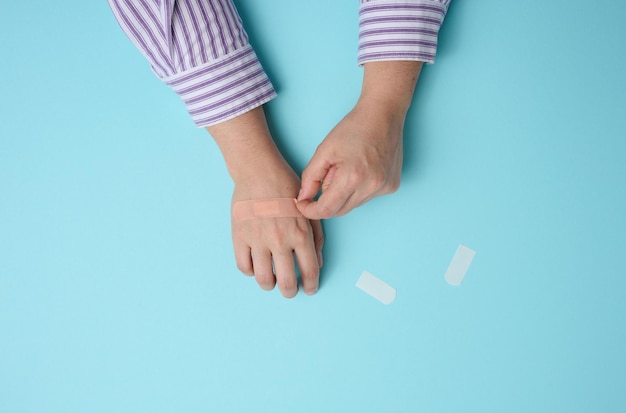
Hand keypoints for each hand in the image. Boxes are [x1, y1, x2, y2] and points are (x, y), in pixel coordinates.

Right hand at [230, 168, 323, 297]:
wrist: (259, 171)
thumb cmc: (287, 188)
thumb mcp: (308, 211)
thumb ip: (316, 239)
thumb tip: (316, 264)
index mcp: (300, 234)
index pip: (309, 271)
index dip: (311, 285)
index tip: (309, 289)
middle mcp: (280, 241)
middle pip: (286, 282)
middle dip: (290, 291)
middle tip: (290, 290)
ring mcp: (258, 240)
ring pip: (263, 279)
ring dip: (270, 285)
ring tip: (272, 280)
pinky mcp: (240, 237)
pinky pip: (244, 266)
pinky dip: (250, 272)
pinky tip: (256, 266)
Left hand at [297, 61, 421, 218]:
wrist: (383, 114)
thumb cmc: (353, 128)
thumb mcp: (324, 150)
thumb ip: (310, 177)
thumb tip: (302, 199)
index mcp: (352, 177)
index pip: (326, 210)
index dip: (310, 210)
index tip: (303, 204)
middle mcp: (371, 187)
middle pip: (339, 210)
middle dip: (327, 199)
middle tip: (329, 174)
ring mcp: (384, 188)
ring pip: (353, 205)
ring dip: (344, 194)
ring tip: (348, 168)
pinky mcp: (392, 186)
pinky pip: (367, 197)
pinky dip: (359, 189)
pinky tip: (362, 169)